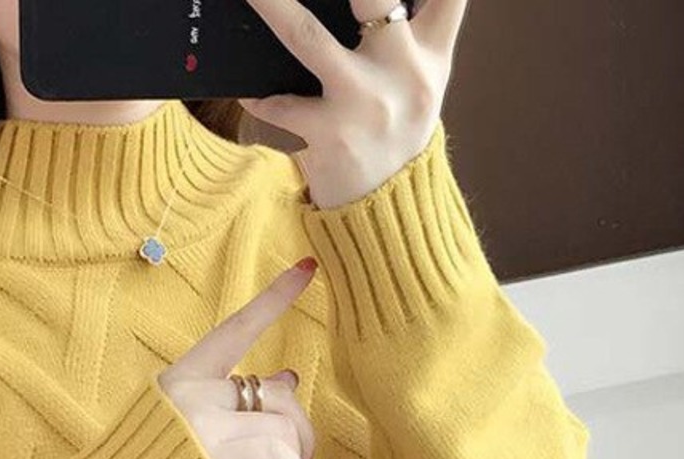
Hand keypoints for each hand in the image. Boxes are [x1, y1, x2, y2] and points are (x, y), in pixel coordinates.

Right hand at [157, 261, 318, 458]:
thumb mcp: (186, 419)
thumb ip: (235, 398)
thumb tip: (289, 379)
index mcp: (183, 376)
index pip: (237, 328)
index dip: (274, 298)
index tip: (309, 268)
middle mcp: (194, 391)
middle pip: (277, 391)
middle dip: (298, 427)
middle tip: (294, 458)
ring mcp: (204, 420)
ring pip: (284, 421)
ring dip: (295, 454)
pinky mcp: (216, 452)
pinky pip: (280, 450)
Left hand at [237, 0, 467, 209]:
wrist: (388, 211)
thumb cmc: (396, 135)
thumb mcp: (421, 83)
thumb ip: (411, 32)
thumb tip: (372, 1)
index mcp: (432, 54)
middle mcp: (404, 72)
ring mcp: (366, 103)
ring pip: (308, 36)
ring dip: (272, 5)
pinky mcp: (330, 135)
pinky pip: (281, 104)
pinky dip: (262, 97)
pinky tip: (251, 91)